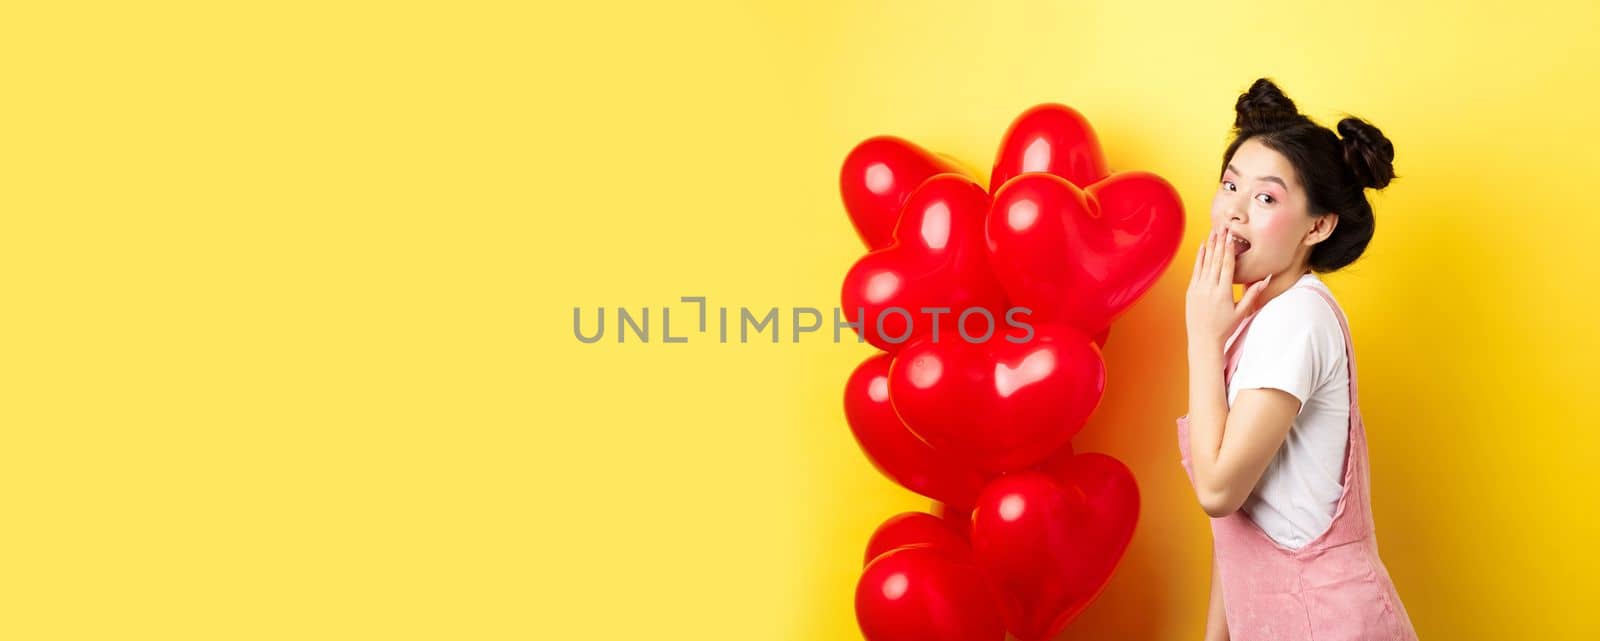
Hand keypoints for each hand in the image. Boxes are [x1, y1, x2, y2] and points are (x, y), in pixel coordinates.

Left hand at [1186, 227, 1270, 350]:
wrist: (1203, 339)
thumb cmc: (1225, 327)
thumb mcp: (1242, 311)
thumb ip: (1253, 293)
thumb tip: (1267, 278)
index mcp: (1223, 293)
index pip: (1226, 266)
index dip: (1229, 250)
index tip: (1231, 236)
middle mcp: (1209, 289)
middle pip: (1215, 260)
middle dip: (1220, 243)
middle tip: (1223, 227)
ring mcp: (1198, 289)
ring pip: (1205, 263)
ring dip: (1210, 246)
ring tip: (1213, 232)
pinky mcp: (1191, 291)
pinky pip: (1196, 270)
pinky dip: (1199, 257)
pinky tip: (1203, 246)